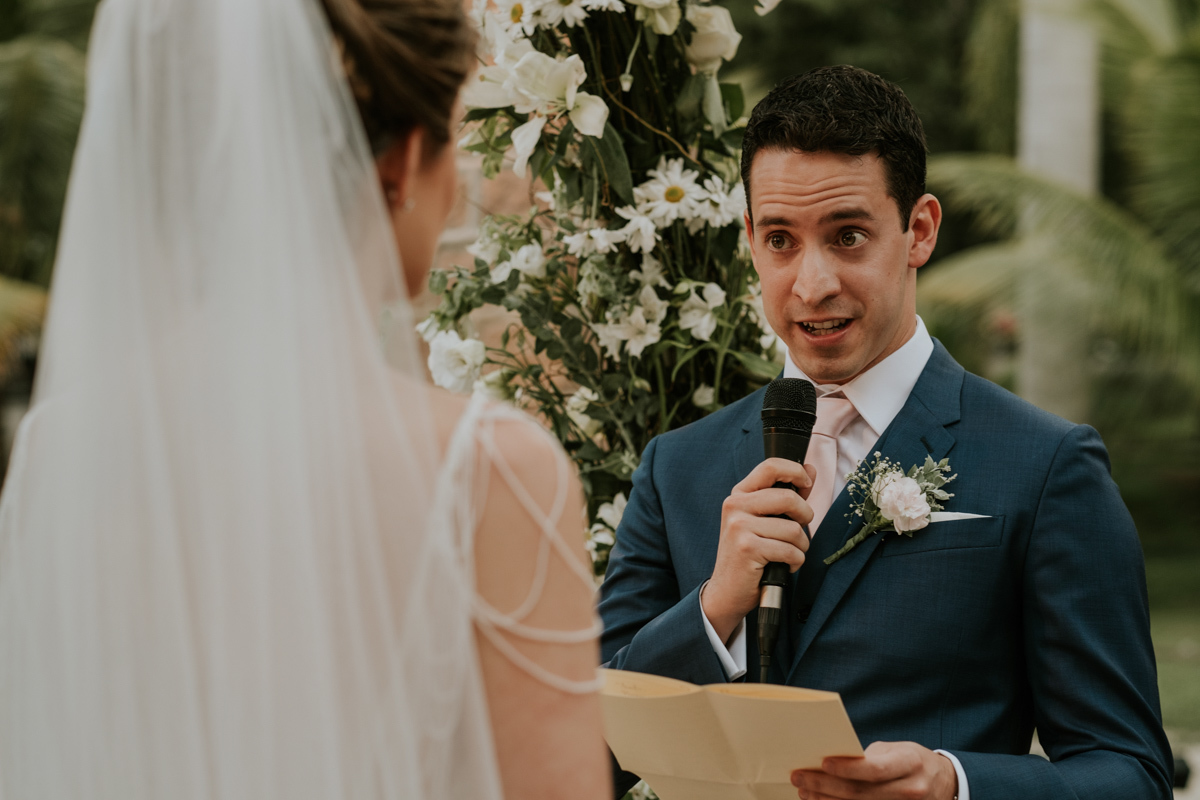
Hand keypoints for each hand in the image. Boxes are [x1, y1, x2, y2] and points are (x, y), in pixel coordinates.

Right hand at [701, 458, 814, 641]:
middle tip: (799, 532)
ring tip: (788, 554)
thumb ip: (786, 495)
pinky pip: (790, 551)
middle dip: (805, 517)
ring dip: (801, 546)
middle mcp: (735, 506)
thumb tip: (810, 470)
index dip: (795, 471)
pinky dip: (795, 562)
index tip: (806, 484)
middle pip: (788, 497)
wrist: (727, 591)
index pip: (770, 466)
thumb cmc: (750, 554)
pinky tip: (783, 566)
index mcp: (739, 495)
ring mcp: (739, 527)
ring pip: (794, 529)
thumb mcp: (764, 520)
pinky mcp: (748, 548)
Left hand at [791, 741, 958, 799]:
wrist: (944, 783)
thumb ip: (870, 757)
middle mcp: (909, 789)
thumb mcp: (897, 750)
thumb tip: (832, 762)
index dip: (846, 768)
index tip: (822, 763)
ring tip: (805, 792)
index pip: (874, 769)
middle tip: (800, 778)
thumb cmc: (913, 761)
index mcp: (909, 763)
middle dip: (824, 786)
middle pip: (860, 792)